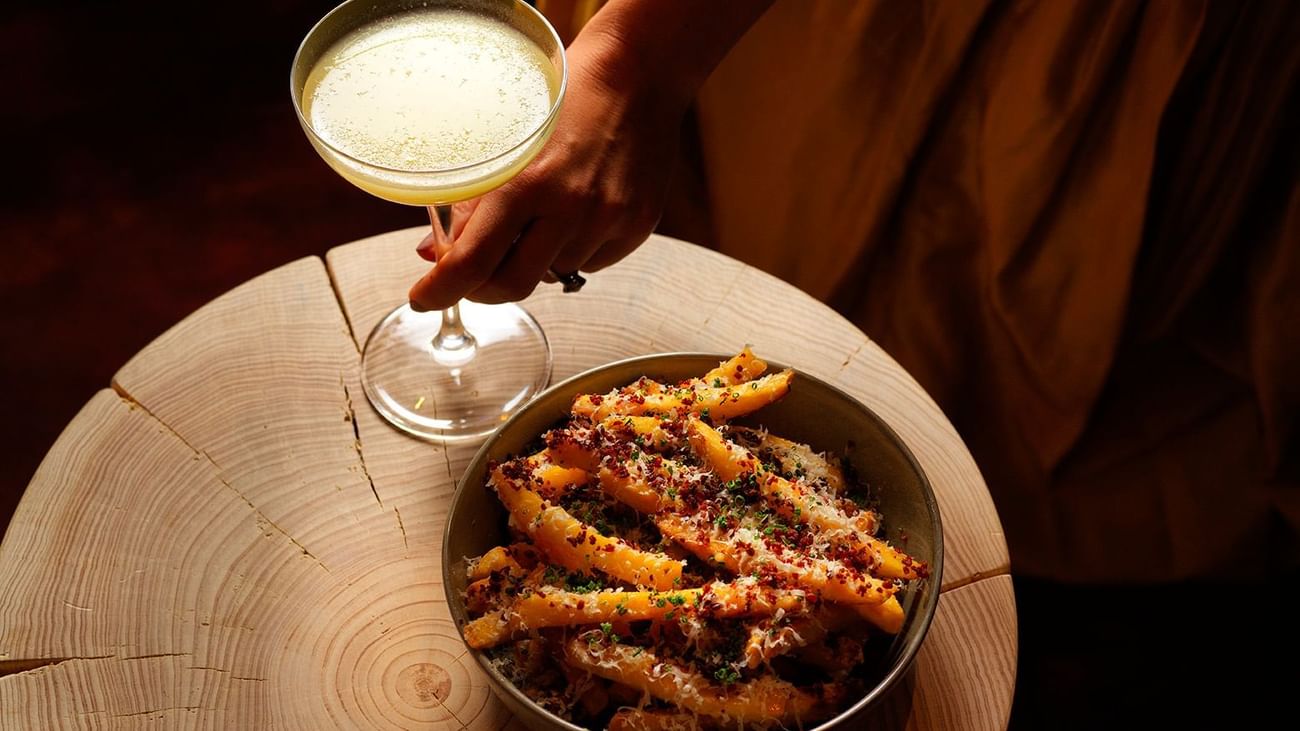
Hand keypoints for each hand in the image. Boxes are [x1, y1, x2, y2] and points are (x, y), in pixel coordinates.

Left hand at [408, 28, 687, 311]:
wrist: (638, 74)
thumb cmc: (565, 98)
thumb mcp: (505, 141)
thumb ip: (470, 203)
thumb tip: (436, 254)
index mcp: (527, 183)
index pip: (473, 262)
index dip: (441, 291)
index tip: (424, 299)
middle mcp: (571, 208)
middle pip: (513, 285)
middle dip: (483, 288)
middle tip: (472, 276)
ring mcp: (608, 221)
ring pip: (553, 273)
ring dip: (533, 259)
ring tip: (540, 215)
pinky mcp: (636, 226)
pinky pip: (591, 262)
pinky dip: (572, 247)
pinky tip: (576, 210)